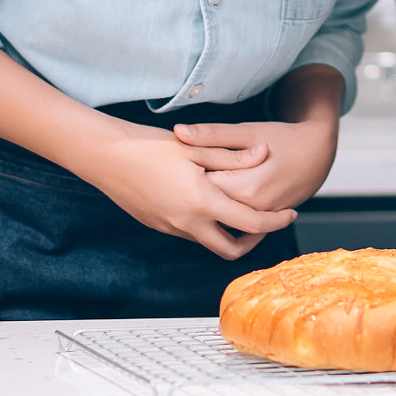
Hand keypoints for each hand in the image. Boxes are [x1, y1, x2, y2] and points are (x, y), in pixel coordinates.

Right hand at [75, 122, 296, 259]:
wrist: (105, 156)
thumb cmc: (149, 146)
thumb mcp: (196, 146)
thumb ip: (233, 155)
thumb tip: (264, 154)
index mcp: (201, 202)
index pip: (250, 224)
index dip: (275, 221)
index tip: (290, 213)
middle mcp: (186, 223)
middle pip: (230, 249)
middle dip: (253, 240)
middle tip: (265, 222)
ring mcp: (170, 227)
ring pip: (208, 242)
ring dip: (228, 233)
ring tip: (241, 209)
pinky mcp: (157, 225)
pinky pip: (190, 233)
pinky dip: (206, 226)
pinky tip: (210, 203)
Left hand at [176, 116, 337, 213]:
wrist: (318, 155)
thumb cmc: (283, 139)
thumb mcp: (249, 131)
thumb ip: (212, 134)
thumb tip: (179, 131)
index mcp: (244, 186)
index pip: (199, 188)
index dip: (184, 175)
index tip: (178, 162)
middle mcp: (252, 208)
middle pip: (208, 205)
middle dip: (193, 189)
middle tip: (185, 171)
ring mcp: (258, 218)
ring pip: (220, 216)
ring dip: (207, 201)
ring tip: (199, 182)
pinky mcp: (263, 221)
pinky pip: (234, 222)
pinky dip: (222, 210)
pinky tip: (216, 195)